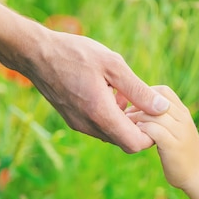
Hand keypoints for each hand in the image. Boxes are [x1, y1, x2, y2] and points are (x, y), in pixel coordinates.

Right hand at [23, 30, 169, 152]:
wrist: (36, 54)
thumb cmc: (75, 54)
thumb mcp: (113, 65)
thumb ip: (138, 90)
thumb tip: (162, 107)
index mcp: (100, 114)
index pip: (135, 144)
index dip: (151, 134)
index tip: (154, 113)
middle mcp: (89, 125)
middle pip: (125, 142)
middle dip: (139, 127)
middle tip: (142, 100)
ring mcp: (79, 125)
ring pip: (112, 134)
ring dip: (124, 120)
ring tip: (124, 93)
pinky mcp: (73, 120)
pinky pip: (99, 127)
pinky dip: (110, 116)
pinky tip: (110, 93)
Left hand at [126, 85, 198, 188]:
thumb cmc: (182, 154)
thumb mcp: (176, 131)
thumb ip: (164, 119)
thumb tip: (140, 110)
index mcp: (183, 113)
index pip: (164, 91)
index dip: (145, 94)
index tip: (134, 106)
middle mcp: (183, 119)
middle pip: (156, 101)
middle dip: (136, 106)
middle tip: (124, 116)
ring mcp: (180, 132)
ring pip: (153, 115)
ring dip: (136, 119)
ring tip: (127, 126)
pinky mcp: (173, 146)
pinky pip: (154, 130)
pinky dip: (142, 131)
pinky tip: (136, 137)